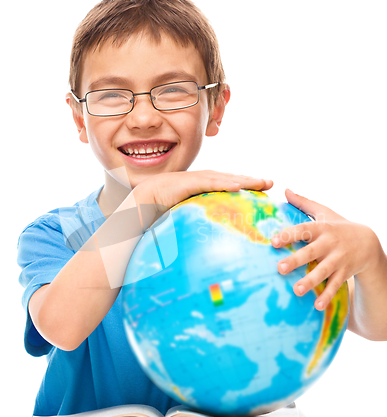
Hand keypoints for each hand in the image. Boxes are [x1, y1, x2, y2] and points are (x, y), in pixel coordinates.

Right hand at [137, 170, 272, 216]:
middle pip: (233, 178)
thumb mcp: (188, 214)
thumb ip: (200, 221)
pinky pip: (210, 183)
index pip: (230, 184)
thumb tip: (210, 238)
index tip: (264, 189)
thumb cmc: (164, 209)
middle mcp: (204, 180)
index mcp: (205, 186)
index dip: (247, 185)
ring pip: (226, 178)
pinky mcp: (189, 182)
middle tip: (271, 182)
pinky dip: (225, 184)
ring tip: (262, 182)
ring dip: (245, 179)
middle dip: (252, 179)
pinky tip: (239, 186)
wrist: (145, 199)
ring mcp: (197, 179)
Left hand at [271, 189, 377, 310]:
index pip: (303, 230)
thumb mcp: (324, 212)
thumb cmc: (337, 226)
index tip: (273, 241)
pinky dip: (327, 296)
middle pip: (311, 253)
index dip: (288, 235)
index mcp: (322, 228)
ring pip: (323, 272)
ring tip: (296, 290)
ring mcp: (338, 260)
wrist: (367, 243)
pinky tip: (316, 306)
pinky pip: (335, 286)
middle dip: (296, 260)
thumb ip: (303, 203)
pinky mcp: (344, 273)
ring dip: (310, 281)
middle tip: (279, 268)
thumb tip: (285, 189)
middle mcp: (330, 244)